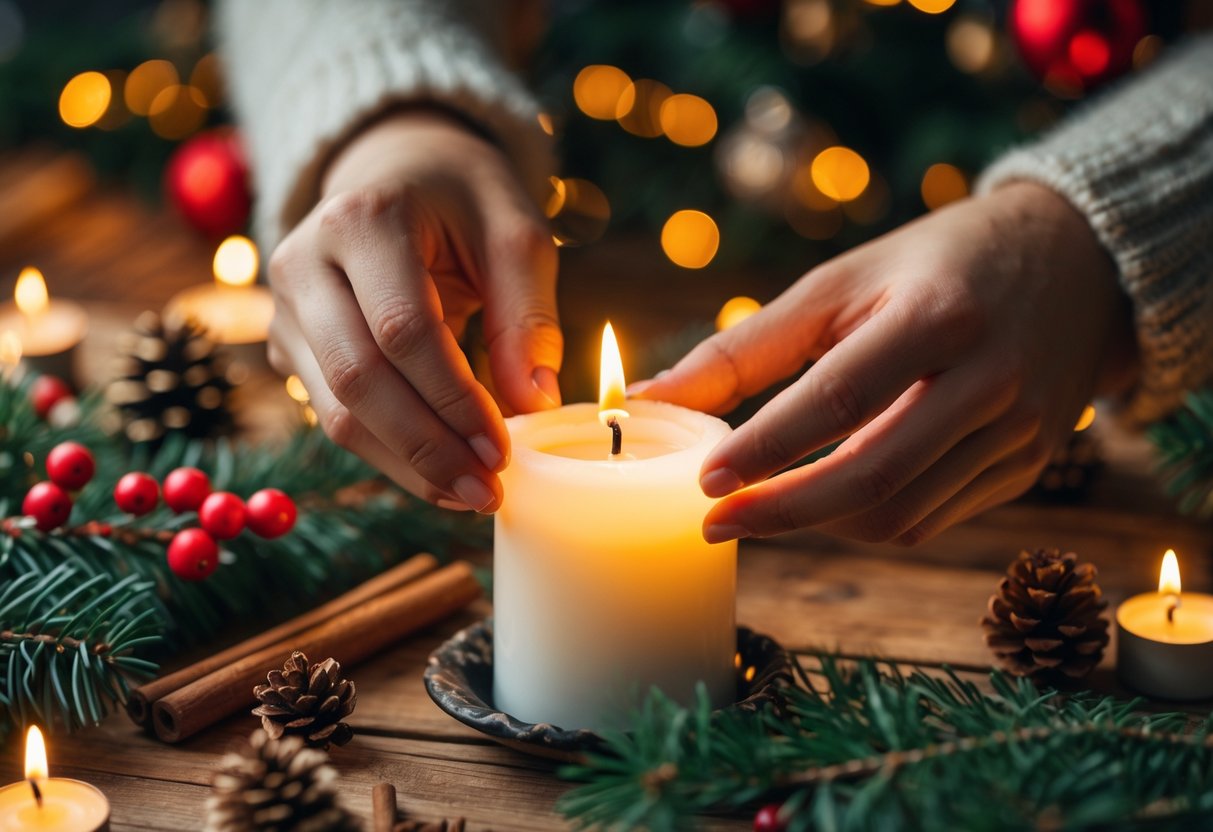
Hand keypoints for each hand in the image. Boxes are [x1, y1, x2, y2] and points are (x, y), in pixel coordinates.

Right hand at [267, 110, 561, 511]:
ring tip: (469, 495)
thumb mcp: (516, 235)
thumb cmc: (465, 201)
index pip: (403, 330)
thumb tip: (533, 405)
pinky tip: (439, 475)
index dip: (453, 399)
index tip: (502, 448)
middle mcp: (304, 262)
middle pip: (358, 378)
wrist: (397, 172)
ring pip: (335, 411)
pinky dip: (389, 454)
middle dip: (427, 446)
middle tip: (486, 490)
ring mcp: (285, 308)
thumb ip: (528, 317)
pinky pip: (333, 416)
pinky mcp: (290, 346)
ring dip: (406, 464)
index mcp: (362, 219)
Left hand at [632, 183, 1134, 544]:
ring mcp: (1020, 433)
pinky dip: (867, 520)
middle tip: (715, 523)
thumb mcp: (841, 283)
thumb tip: (655, 397)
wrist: (1076, 263)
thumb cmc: (933, 266)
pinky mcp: (1029, 468)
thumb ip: (749, 345)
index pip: (839, 400)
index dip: (765, 448)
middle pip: (872, 476)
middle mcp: (991, 380)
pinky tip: (827, 499)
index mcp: (938, 316)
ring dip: (818, 522)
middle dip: (782, 511)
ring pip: (899, 514)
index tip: (703, 483)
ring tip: (762, 506)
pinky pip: (932, 519)